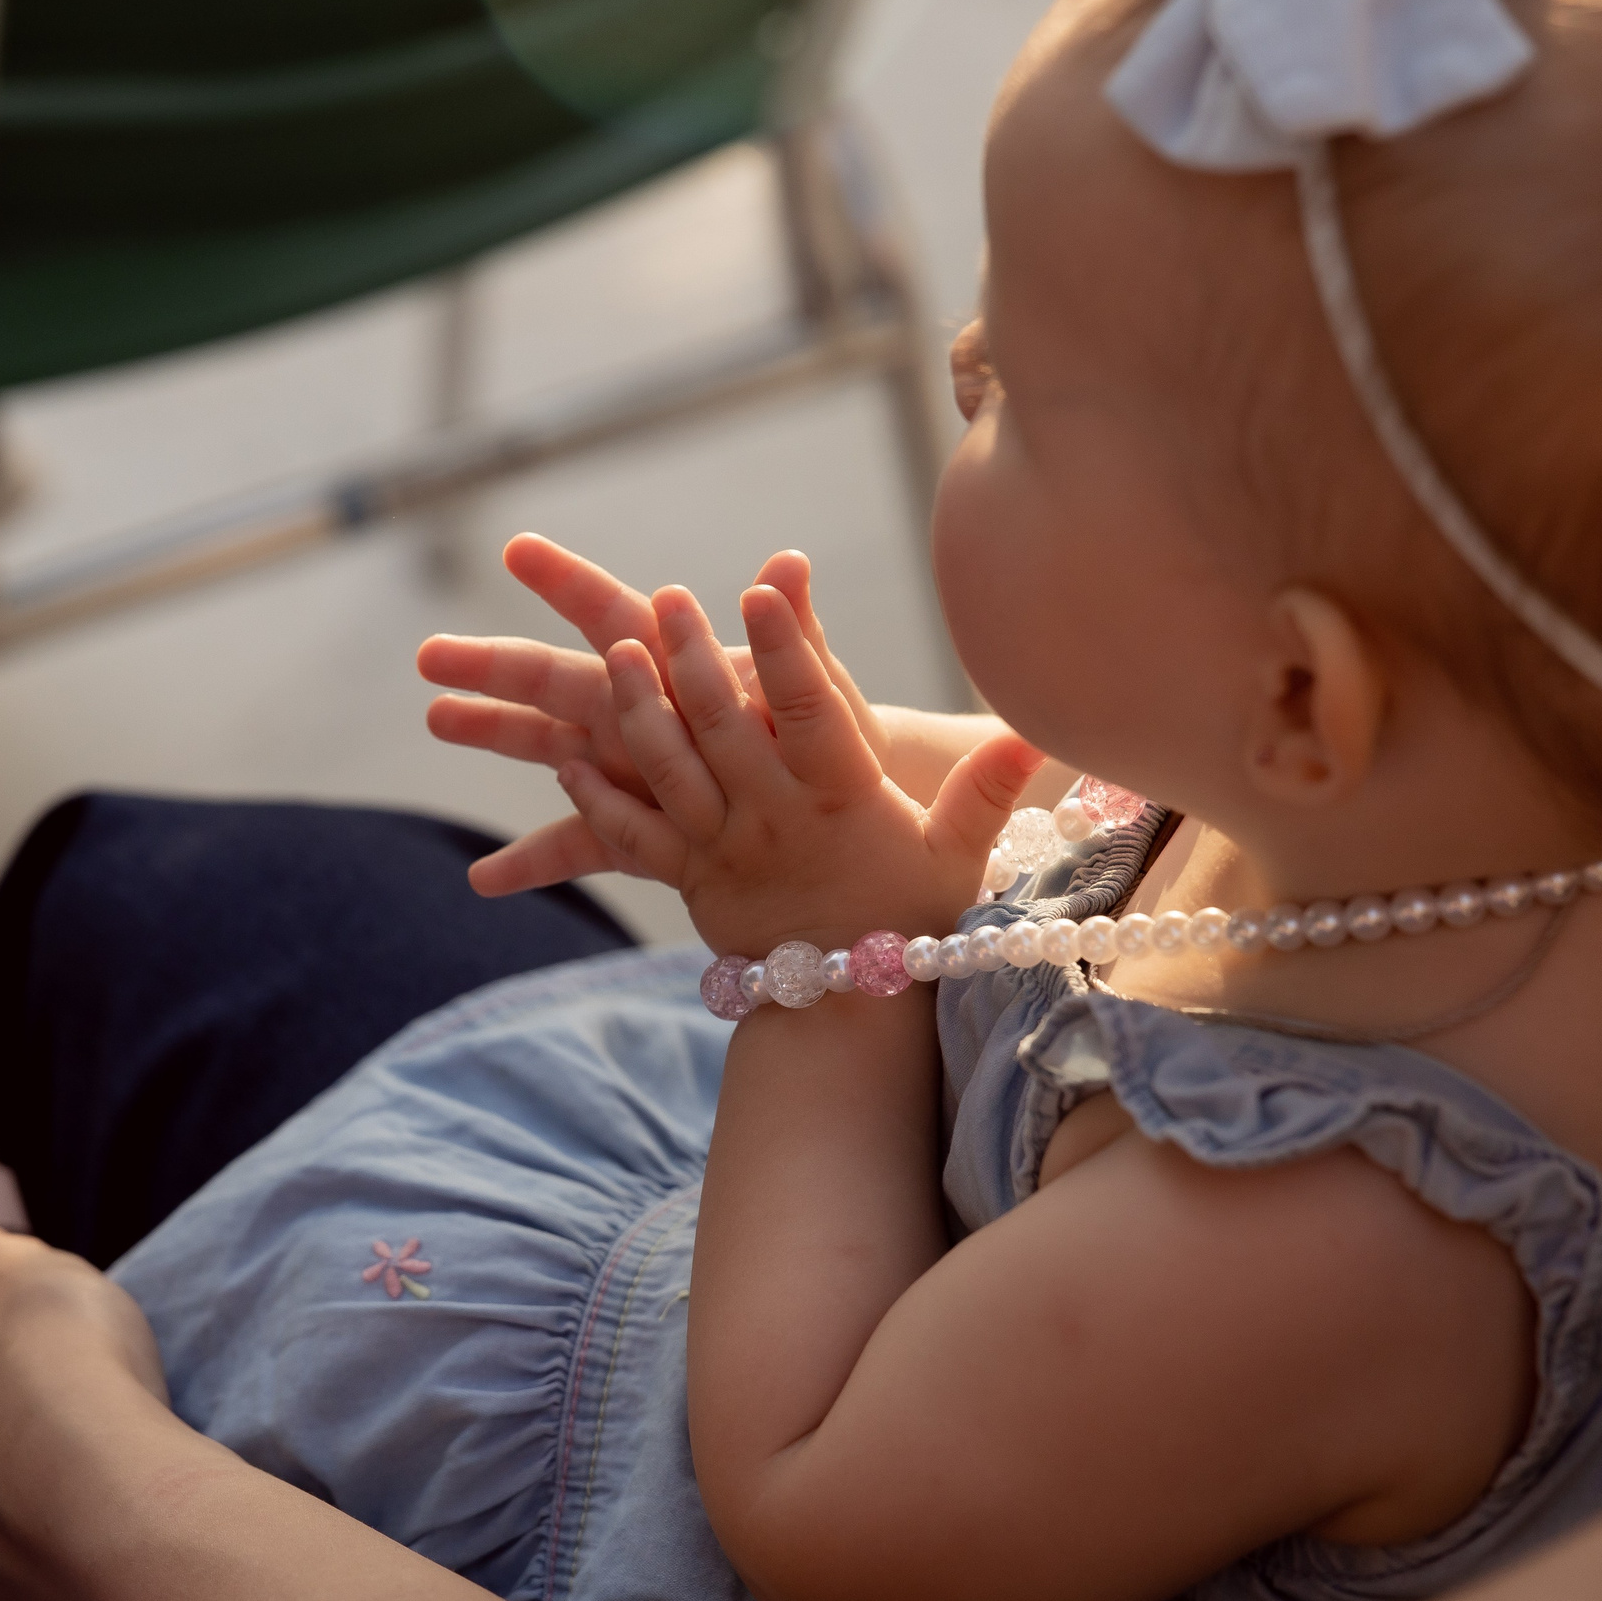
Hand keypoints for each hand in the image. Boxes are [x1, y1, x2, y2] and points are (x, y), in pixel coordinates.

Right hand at [418, 535, 895, 895]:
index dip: (566, 580)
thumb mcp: (815, 686)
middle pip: (559, 679)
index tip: (516, 548)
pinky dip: (533, 861)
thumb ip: (793, 631)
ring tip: (435, 719)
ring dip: (494, 735)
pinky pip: (581, 845)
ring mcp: (633, 768)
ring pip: (552, 749)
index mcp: (680, 664)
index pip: (614, 613)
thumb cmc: (830, 735)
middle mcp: (645, 708)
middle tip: (429, 653)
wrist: (848, 814)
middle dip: (494, 666)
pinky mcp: (642, 832)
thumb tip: (789, 563)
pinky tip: (483, 881)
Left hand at [553, 579, 1043, 955]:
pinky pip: (632, 838)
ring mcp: (723, 851)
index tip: (762, 588)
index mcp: (839, 801)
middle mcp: (773, 821)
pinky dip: (596, 800)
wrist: (848, 1012)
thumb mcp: (956, 853)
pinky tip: (565, 758)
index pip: (810, 712)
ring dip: (636, 711)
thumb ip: (987, 790)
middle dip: (693, 658)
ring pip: (669, 772)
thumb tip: (1036, 733)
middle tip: (671, 598)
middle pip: (723, 729)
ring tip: (613, 653)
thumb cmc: (908, 916)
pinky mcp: (688, 881)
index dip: (786, 649)